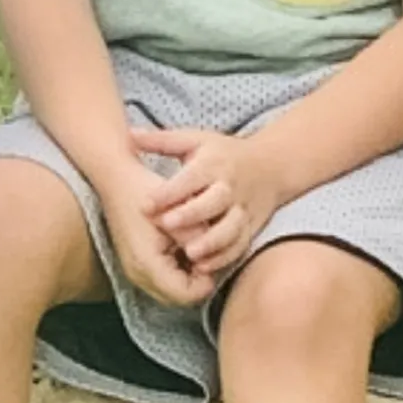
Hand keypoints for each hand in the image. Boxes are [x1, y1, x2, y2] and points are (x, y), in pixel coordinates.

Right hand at [96, 162, 215, 307]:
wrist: (115, 179)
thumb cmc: (147, 191)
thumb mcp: (179, 212)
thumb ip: (199, 237)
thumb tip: (215, 259)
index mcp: (148, 264)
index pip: (187, 295)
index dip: (207, 281)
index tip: (214, 256)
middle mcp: (138, 275)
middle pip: (180, 299)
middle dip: (199, 282)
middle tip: (210, 254)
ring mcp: (134, 273)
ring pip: (172, 293)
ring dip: (189, 278)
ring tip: (199, 250)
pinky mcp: (136, 266)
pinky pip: (163, 282)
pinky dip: (178, 273)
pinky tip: (186, 249)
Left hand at [130, 126, 284, 276]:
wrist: (271, 165)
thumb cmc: (224, 154)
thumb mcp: (195, 141)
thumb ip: (163, 141)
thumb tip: (130, 134)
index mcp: (214, 164)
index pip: (191, 177)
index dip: (169, 191)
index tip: (146, 204)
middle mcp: (230, 186)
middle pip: (215, 201)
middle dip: (192, 214)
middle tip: (167, 225)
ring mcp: (243, 208)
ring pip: (232, 226)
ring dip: (212, 242)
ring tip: (190, 254)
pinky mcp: (251, 226)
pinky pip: (241, 243)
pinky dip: (225, 257)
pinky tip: (204, 267)